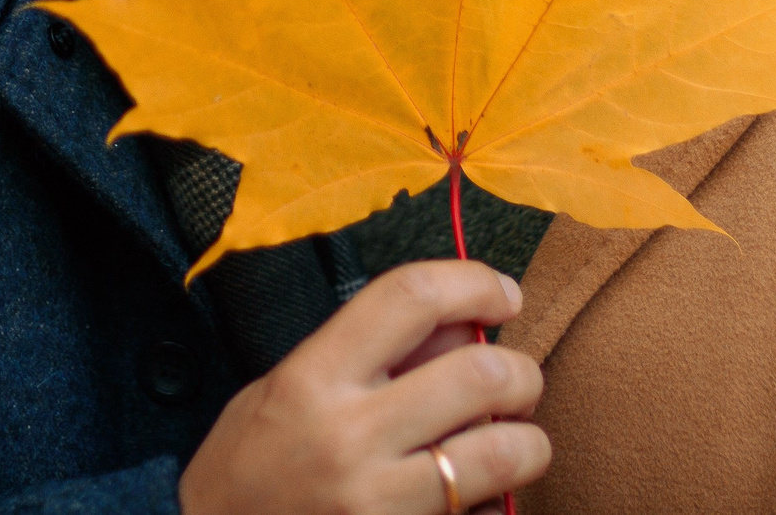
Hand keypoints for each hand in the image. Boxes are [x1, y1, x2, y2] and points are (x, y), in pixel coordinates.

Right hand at [179, 260, 548, 514]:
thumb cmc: (247, 471)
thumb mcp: (282, 391)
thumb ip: (366, 355)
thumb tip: (462, 323)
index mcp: (312, 379)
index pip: (411, 298)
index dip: (473, 283)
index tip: (503, 294)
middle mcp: (348, 437)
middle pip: (479, 372)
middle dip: (520, 371)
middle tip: (516, 380)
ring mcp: (377, 505)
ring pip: (503, 452)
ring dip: (528, 441)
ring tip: (514, 442)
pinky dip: (497, 507)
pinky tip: (476, 504)